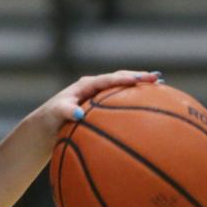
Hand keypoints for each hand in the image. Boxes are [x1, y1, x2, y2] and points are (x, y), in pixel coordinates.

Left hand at [33, 69, 159, 139]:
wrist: (45, 128)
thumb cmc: (49, 120)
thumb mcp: (55, 114)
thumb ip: (66, 111)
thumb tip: (78, 114)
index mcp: (84, 85)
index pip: (107, 79)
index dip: (123, 79)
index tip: (139, 79)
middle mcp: (94, 88)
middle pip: (120, 79)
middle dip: (138, 78)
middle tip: (157, 78)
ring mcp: (99, 97)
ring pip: (123, 89)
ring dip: (139, 88)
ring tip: (160, 88)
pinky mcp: (102, 108)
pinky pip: (120, 103)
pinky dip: (134, 103)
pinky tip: (149, 110)